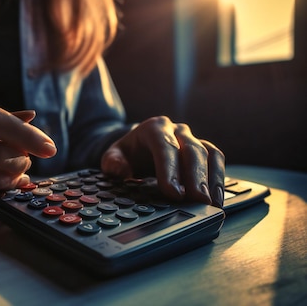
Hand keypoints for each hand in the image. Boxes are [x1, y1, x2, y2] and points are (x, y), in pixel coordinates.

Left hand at [100, 116, 224, 206]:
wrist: (138, 148)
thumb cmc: (127, 154)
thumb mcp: (113, 157)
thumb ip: (112, 162)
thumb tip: (119, 169)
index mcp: (154, 128)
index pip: (164, 146)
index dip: (170, 170)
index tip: (173, 193)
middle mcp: (177, 130)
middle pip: (191, 150)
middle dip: (195, 176)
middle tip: (198, 200)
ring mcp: (193, 139)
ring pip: (208, 153)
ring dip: (212, 179)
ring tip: (212, 204)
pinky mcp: (204, 150)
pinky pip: (217, 160)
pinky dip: (220, 178)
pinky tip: (218, 199)